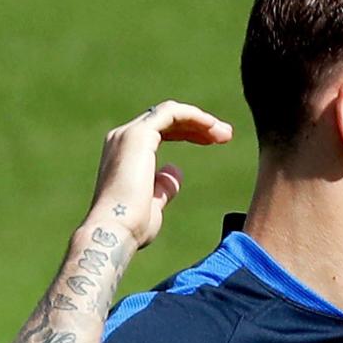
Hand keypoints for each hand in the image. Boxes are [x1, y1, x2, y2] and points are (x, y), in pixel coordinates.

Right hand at [88, 100, 232, 248]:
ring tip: (225, 134)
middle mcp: (123, 138)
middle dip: (198, 125)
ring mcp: (129, 135)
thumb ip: (164, 186)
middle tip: (226, 135)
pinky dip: (193, 116)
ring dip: (200, 120)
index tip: (215, 142)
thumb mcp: (154, 203)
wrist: (115, 230)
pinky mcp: (139, 135)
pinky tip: (212, 126)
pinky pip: (171, 113)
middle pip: (167, 120)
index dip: (189, 133)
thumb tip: (175, 170)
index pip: (161, 131)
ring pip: (170, 113)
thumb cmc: (132, 226)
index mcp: (125, 153)